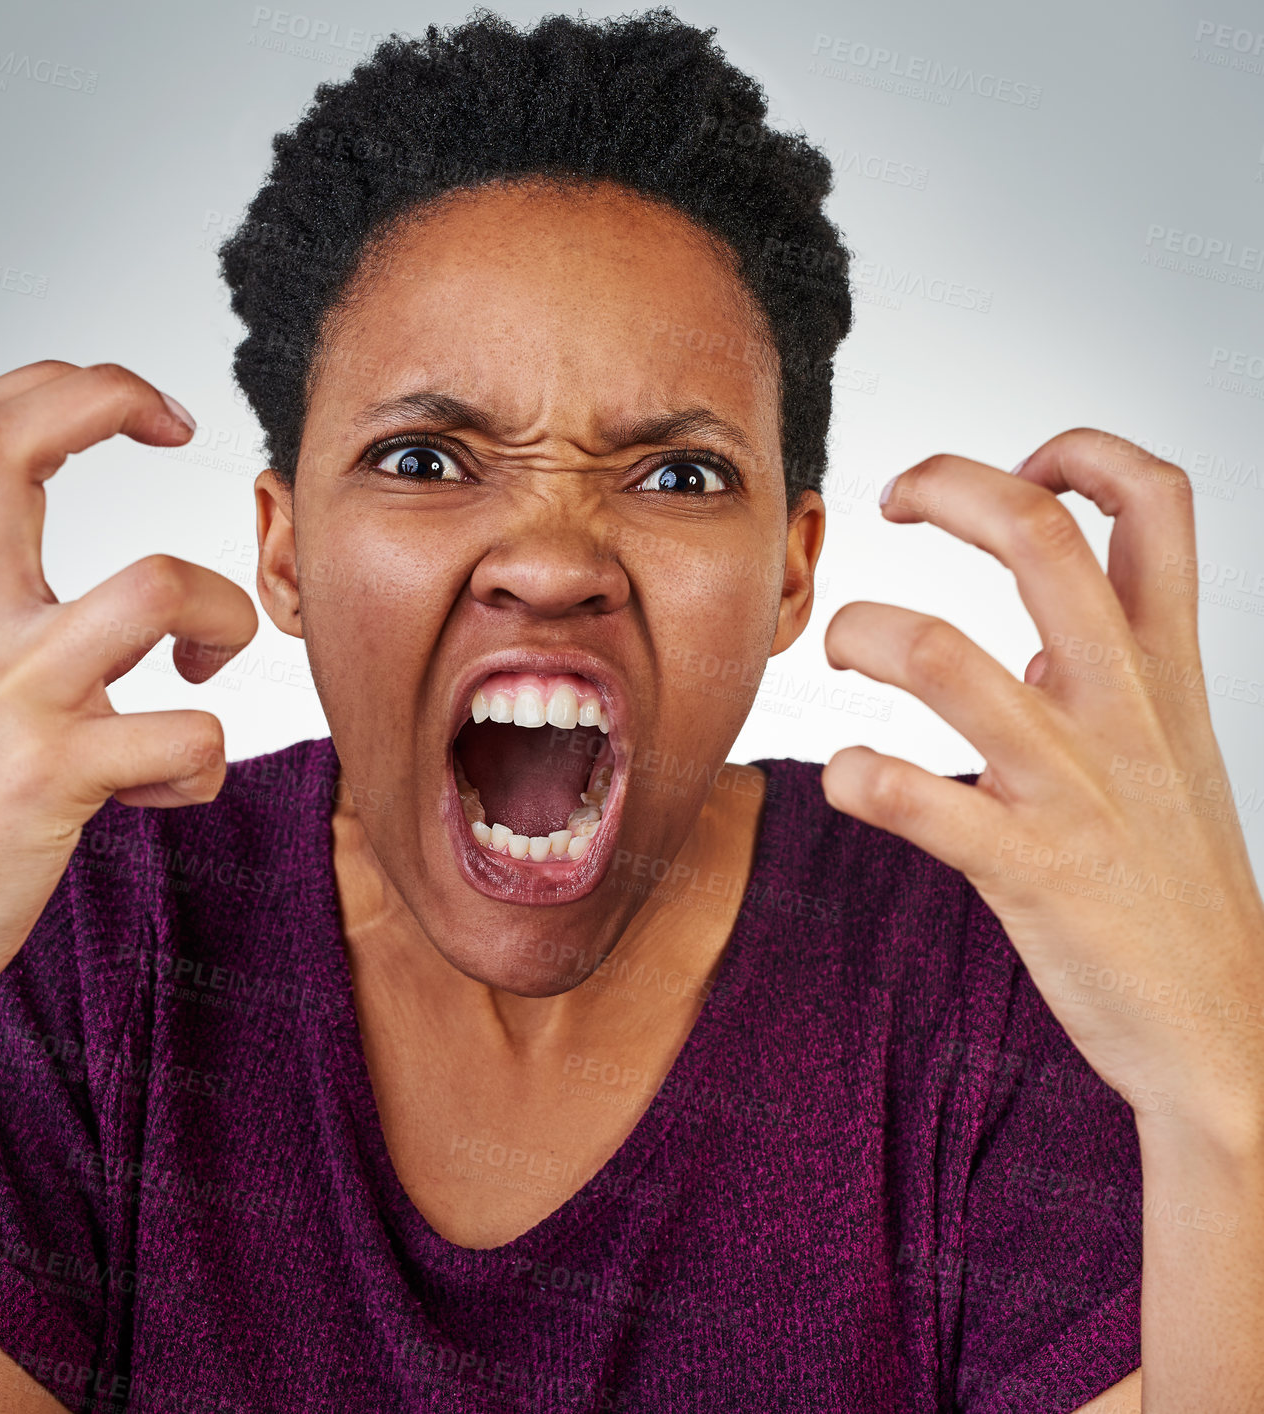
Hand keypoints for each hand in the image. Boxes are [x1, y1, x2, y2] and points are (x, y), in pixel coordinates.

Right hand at [0, 361, 257, 1008]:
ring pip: (154, 586)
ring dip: (222, 618)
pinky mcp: (54, 776)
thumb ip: (38, 619)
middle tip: (177, 430)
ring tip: (202, 672)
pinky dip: (205, 765)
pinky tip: (169, 788)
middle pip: (7, 452)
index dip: (61, 385)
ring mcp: (16, 698)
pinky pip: (188, 738)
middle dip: (107, 399)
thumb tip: (150, 597)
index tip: (148, 408)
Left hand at [819, 428, 1263, 1147]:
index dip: (1084, 451)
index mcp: (1166, 668)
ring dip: (865, 630)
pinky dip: (856, 775)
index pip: (1157, 501)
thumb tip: (1045, 628)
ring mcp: (1072, 786)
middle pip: (1038, 538)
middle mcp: (1122, 708)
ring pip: (945, 658)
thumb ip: (1118, 673)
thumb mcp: (1170, 746)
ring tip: (841, 644)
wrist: (1226, 1032)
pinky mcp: (1026, 870)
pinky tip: (847, 776)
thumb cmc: (1174, 879)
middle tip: (893, 498)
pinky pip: (914, 798)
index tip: (1022, 461)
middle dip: (950, 484)